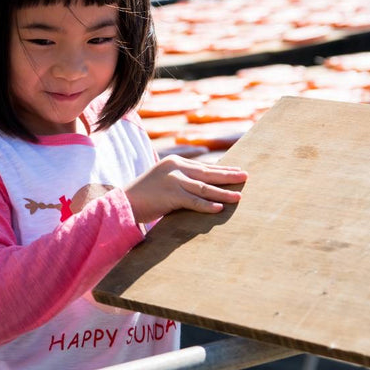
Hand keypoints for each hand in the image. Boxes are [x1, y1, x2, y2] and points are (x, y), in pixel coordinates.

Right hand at [124, 155, 247, 223]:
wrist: (123, 201)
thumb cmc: (144, 195)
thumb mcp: (164, 181)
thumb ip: (181, 180)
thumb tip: (202, 187)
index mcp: (175, 162)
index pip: (203, 166)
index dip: (222, 169)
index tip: (237, 171)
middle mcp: (176, 167)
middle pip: (207, 173)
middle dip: (228, 176)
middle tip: (245, 177)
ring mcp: (173, 180)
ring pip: (204, 187)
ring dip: (223, 192)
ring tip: (239, 196)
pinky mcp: (170, 195)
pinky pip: (193, 201)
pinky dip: (207, 205)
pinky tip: (219, 208)